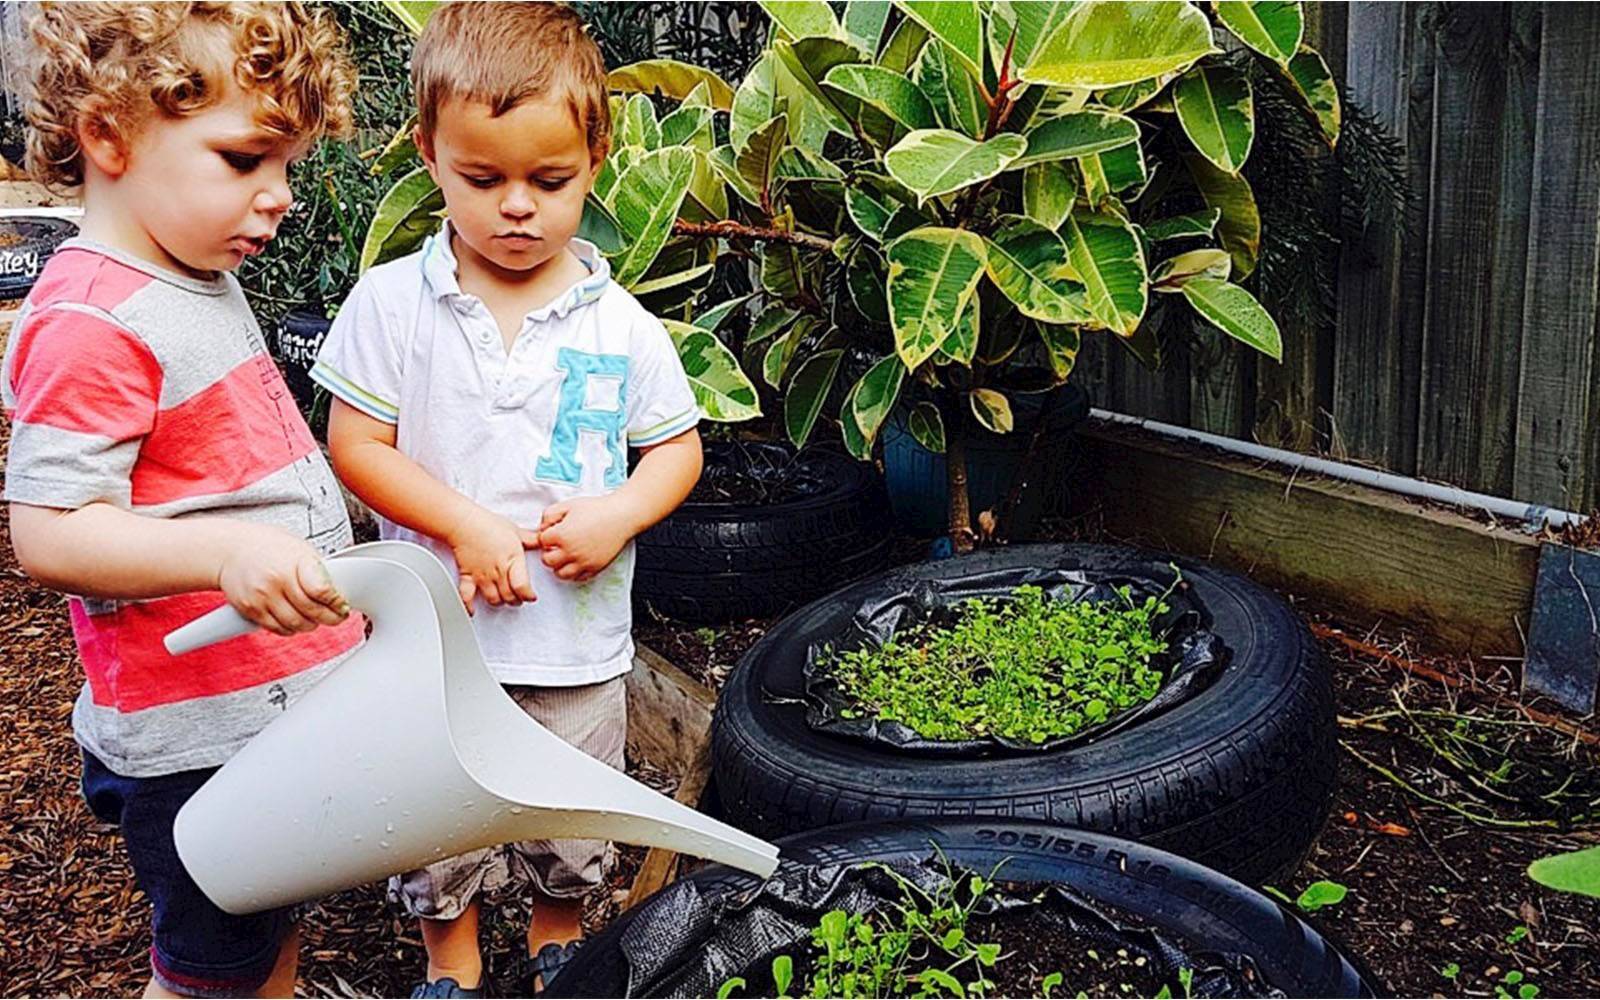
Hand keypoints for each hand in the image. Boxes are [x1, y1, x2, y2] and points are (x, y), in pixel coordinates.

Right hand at [216, 524, 350, 635]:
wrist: (230, 550)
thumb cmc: (268, 547)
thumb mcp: (300, 549)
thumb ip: (318, 571)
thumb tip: (338, 593)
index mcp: (295, 562)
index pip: (323, 591)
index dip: (337, 602)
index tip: (342, 605)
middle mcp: (277, 581)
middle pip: (312, 612)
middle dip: (330, 618)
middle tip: (336, 616)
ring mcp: (262, 597)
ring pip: (296, 625)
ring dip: (310, 625)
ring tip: (314, 617)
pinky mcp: (251, 610)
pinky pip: (278, 629)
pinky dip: (291, 628)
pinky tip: (295, 618)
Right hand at [445, 504, 541, 611]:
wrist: (464, 523)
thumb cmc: (488, 525)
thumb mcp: (515, 530)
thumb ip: (531, 539)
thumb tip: (543, 541)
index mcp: (512, 560)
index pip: (522, 587)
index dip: (528, 595)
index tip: (531, 596)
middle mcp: (498, 571)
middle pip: (509, 597)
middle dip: (516, 600)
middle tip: (518, 598)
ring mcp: (482, 576)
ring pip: (493, 600)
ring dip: (499, 602)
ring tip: (502, 599)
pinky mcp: (468, 577)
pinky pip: (467, 597)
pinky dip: (469, 606)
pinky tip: (473, 610)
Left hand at [537, 495, 637, 582]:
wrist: (621, 516)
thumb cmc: (597, 509)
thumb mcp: (569, 505)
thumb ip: (549, 514)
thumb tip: (543, 527)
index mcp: (561, 535)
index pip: (541, 542)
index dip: (545, 536)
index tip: (553, 532)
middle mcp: (570, 551)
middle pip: (547, 561)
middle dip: (549, 553)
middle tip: (557, 546)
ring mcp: (583, 562)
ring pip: (560, 574)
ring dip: (559, 566)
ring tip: (566, 556)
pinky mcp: (594, 568)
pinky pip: (578, 578)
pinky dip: (575, 572)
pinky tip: (578, 561)